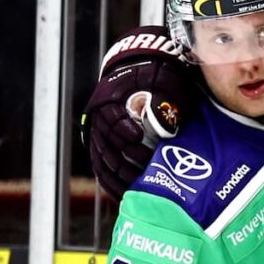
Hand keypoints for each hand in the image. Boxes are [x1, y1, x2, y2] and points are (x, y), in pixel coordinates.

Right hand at [80, 27, 198, 197]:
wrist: (143, 68)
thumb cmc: (157, 75)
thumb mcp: (164, 80)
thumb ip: (165, 101)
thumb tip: (165, 128)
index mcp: (111, 96)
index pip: (111, 118)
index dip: (123, 131)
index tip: (138, 138)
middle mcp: (99, 116)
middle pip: (107, 144)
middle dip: (126, 161)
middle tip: (148, 172)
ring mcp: (99, 132)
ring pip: (102, 160)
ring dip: (119, 177)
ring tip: (138, 190)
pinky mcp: (103, 145)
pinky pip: (101, 168)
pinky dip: (111, 182)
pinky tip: (123, 195)